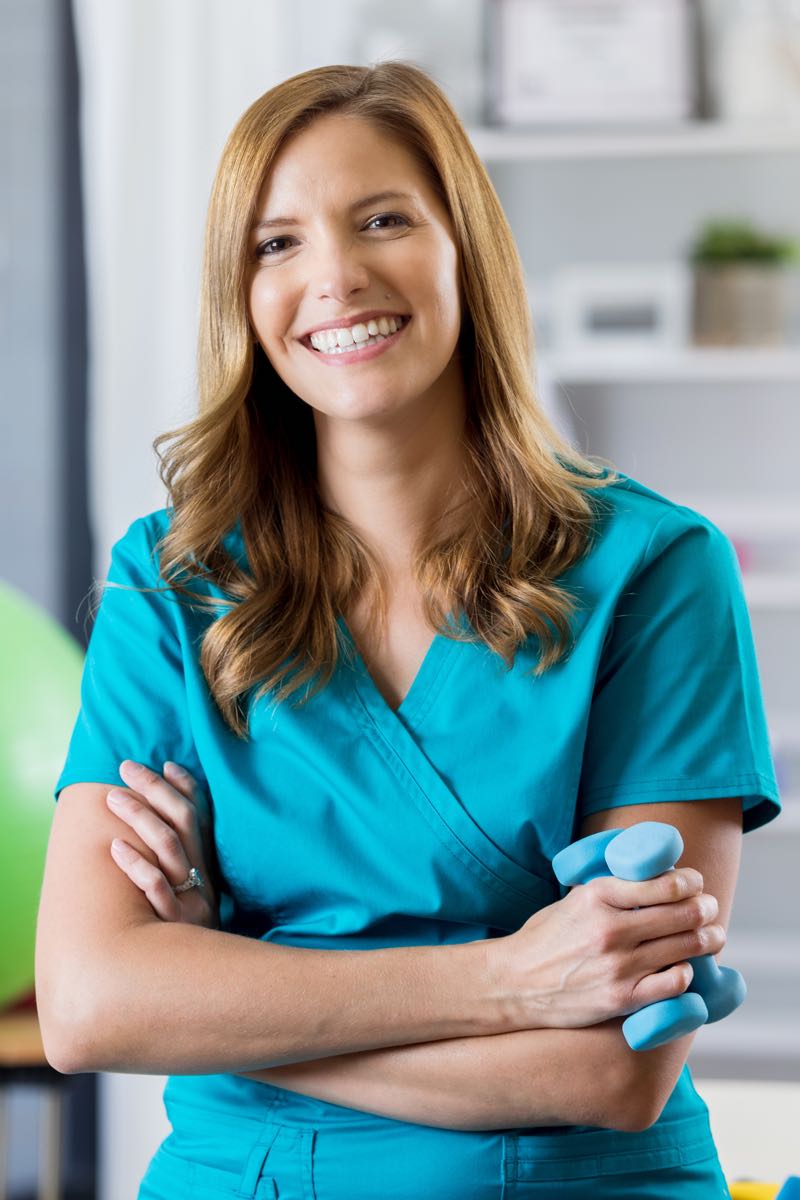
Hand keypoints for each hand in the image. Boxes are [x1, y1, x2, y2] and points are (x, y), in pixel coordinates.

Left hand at [106, 760, 220, 929]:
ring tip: (113, 797)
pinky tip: (115, 848)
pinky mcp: (175, 924)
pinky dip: (136, 866)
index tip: (164, 762)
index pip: (201, 815)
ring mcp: (191, 900)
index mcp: (210, 867)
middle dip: (154, 790)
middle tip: (126, 768)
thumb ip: (191, 859)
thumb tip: (175, 814)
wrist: (212, 988)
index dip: (183, 787)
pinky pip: (156, 890)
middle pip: (183, 823)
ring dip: (140, 818)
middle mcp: (203, 878)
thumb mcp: (200, 895)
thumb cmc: (195, 937)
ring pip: (169, 848)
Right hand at [489, 868, 724, 1031]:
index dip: (690, 882)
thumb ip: (610, 889)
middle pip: (682, 914)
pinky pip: (673, 984)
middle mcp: (610, 930)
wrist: (513, 984)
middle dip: (705, 908)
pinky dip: (686, 973)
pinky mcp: (622, 999)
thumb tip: (652, 878)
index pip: (664, 885)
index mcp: (597, 897)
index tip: (696, 883)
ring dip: (708, 939)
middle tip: (711, 907)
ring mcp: (618, 967)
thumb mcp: (572, 899)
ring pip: (684, 948)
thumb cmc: (545, 938)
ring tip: (714, 935)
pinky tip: (685, 968)